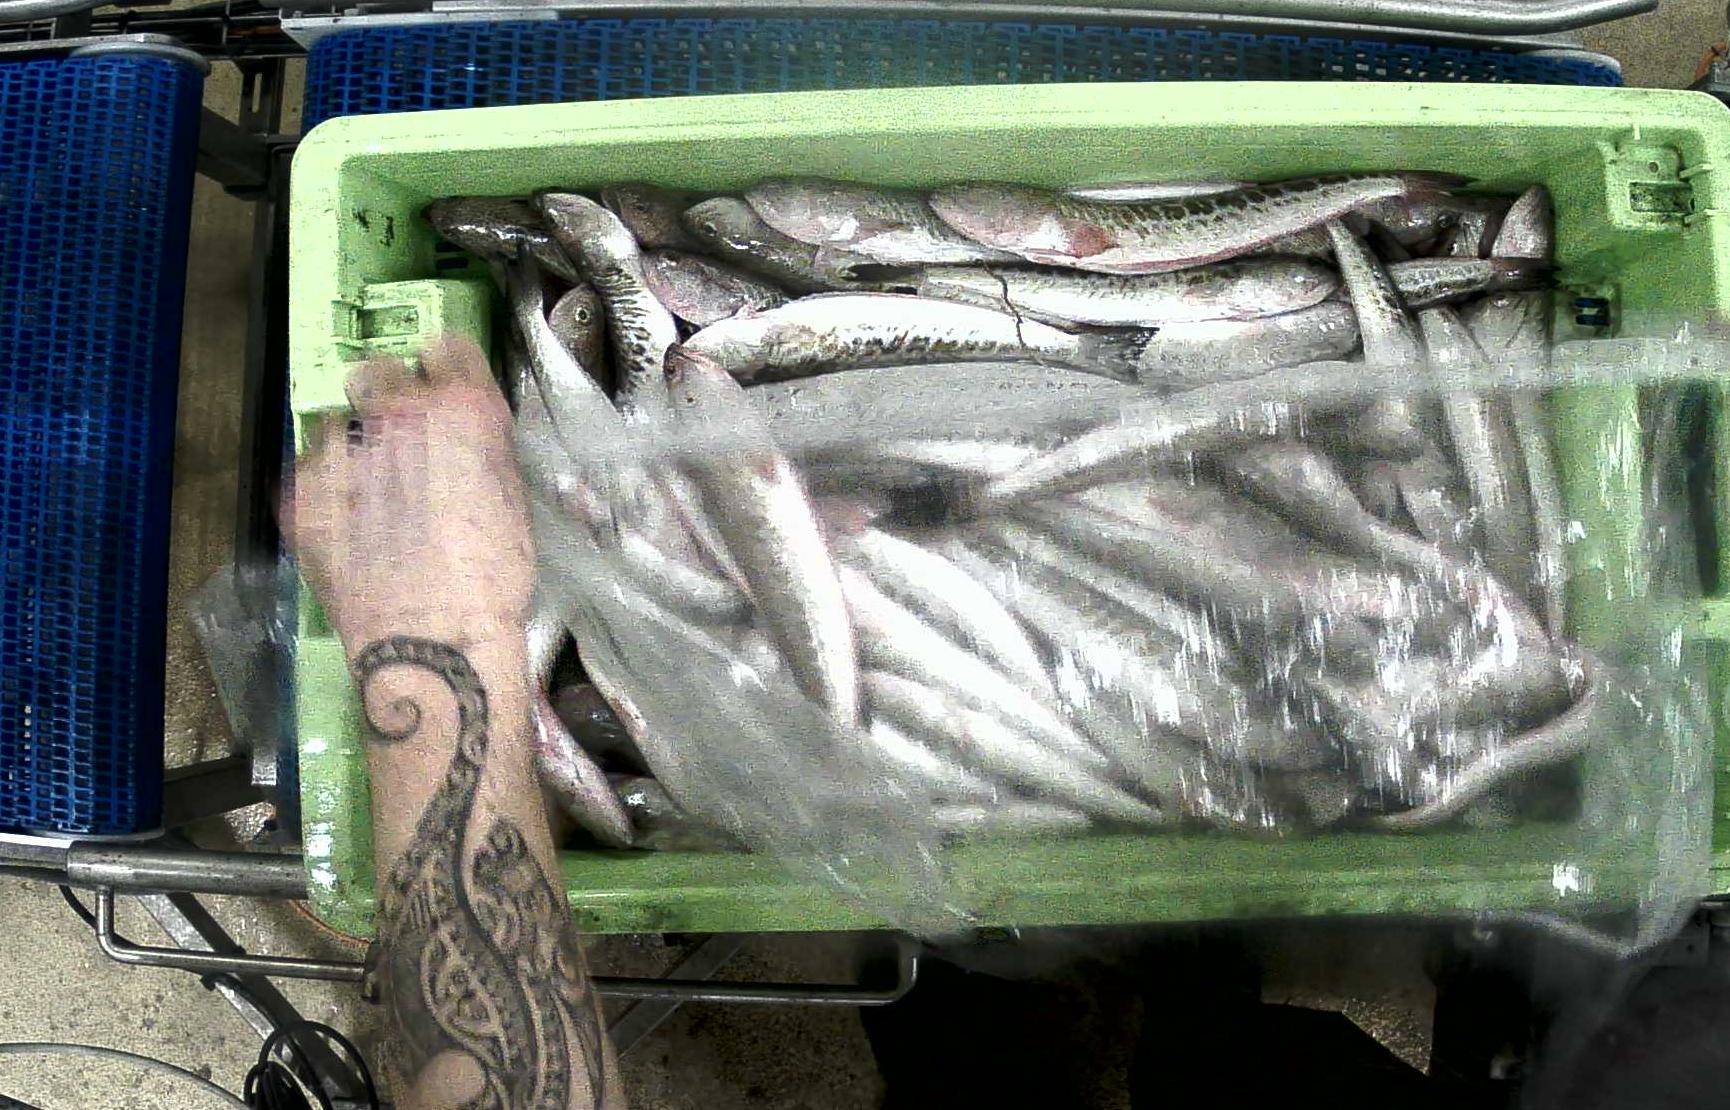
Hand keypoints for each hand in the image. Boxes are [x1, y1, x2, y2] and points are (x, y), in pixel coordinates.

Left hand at [285, 336, 533, 655]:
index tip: (442, 392)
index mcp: (462, 407)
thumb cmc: (493, 577)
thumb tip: (462, 434)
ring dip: (353, 451)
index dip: (445, 372)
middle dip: (386, 400)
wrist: (434, 637)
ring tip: (369, 501)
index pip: (446, 347)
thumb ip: (481, 446)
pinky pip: (310, 471)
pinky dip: (326, 493)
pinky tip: (347, 531)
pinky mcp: (300, 487)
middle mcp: (397, 411)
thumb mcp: (511, 497)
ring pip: (338, 426)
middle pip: (377, 372)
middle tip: (397, 445)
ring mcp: (342, 447)